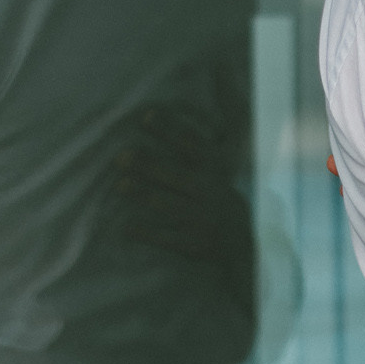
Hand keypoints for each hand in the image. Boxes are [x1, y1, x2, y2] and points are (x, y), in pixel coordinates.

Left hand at [113, 106, 255, 272]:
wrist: (243, 246)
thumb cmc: (222, 205)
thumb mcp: (220, 178)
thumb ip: (198, 158)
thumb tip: (166, 130)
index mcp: (215, 174)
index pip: (192, 146)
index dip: (169, 130)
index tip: (146, 117)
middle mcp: (209, 194)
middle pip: (174, 174)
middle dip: (147, 164)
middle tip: (121, 156)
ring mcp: (201, 219)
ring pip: (167, 204)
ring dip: (142, 194)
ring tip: (121, 185)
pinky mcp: (193, 244)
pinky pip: (165, 238)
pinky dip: (145, 232)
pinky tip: (126, 227)